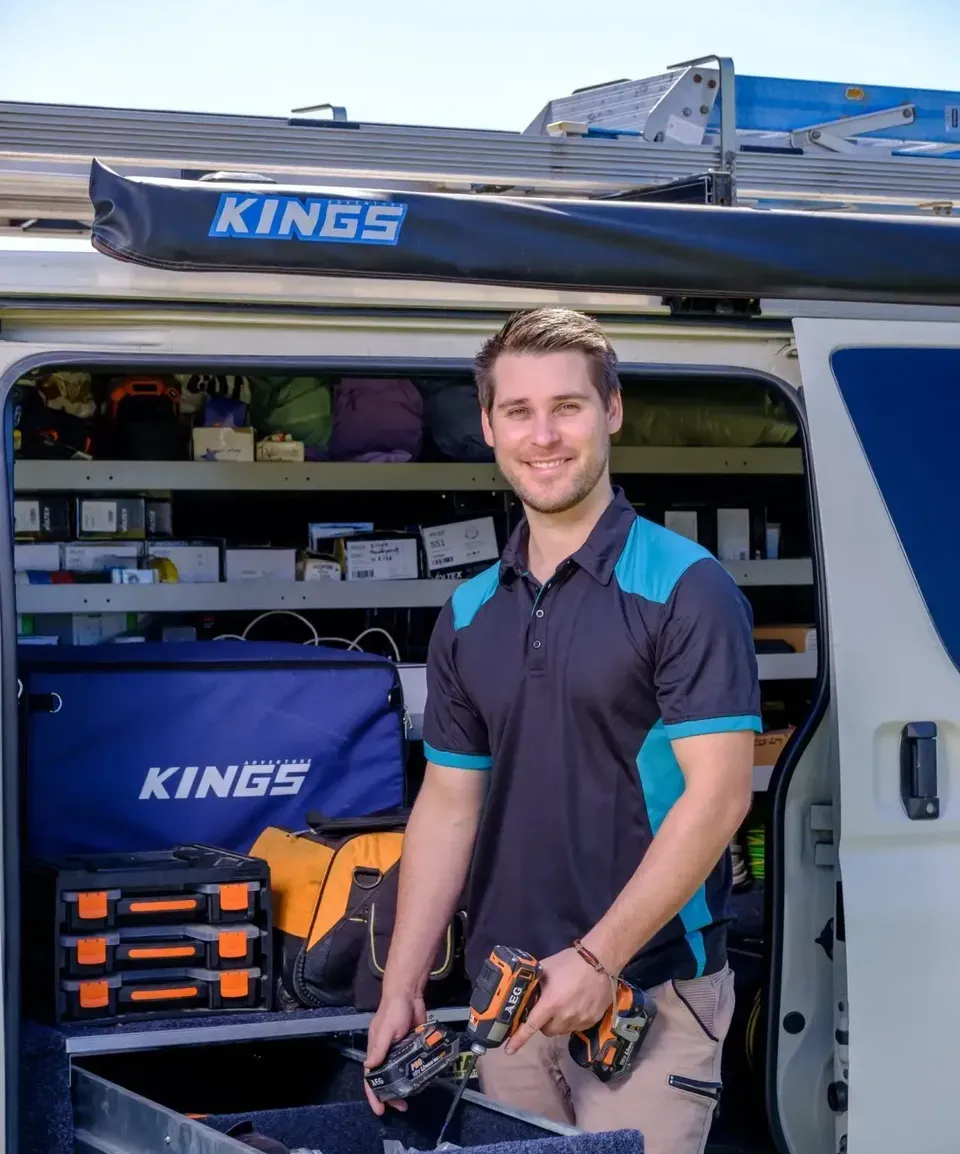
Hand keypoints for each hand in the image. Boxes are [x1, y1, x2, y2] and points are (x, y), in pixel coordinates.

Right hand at [363, 989, 426, 1113]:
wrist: (410, 994)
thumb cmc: (394, 1011)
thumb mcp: (386, 1030)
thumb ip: (379, 1048)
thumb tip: (369, 1067)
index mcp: (375, 1049)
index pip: (371, 1077)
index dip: (373, 1094)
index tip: (380, 1110)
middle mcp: (385, 1052)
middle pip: (386, 1078)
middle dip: (390, 1095)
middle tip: (401, 1107)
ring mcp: (399, 1049)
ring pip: (399, 1073)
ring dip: (403, 1086)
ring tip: (411, 1098)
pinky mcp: (412, 1045)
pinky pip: (411, 1063)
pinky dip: (413, 1073)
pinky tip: (420, 1081)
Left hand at [506, 948, 612, 1054]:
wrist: (601, 960)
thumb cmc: (570, 962)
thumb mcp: (546, 968)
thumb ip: (535, 983)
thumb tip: (525, 991)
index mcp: (550, 1003)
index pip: (531, 1026)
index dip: (518, 1039)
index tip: (509, 1050)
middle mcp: (564, 1016)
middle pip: (546, 1031)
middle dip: (542, 1023)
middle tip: (546, 1008)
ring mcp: (580, 1020)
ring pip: (561, 1030)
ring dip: (558, 1022)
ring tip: (563, 1004)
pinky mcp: (592, 1021)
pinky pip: (576, 1027)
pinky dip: (572, 1021)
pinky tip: (576, 1005)